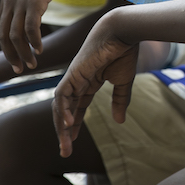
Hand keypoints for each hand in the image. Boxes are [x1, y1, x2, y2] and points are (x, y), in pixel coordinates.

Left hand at [0, 0, 73, 72]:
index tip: (8, 59)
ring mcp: (18, 1)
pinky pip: (30, 28)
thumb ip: (22, 1)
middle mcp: (6, 0)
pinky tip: (40, 50)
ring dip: (22, 53)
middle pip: (1, 35)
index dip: (0, 47)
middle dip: (9, 55)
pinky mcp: (33, 1)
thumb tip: (25, 18)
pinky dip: (34, 42)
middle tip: (17, 69)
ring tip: (30, 64)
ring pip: (15, 35)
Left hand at [52, 21, 139, 156]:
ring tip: (65, 145)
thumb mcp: (123, 82)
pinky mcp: (72, 73)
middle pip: (65, 110)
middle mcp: (77, 81)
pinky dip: (62, 110)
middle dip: (64, 132)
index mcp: (89, 82)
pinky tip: (67, 124)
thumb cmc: (124, 52)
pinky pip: (62, 95)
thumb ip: (120, 101)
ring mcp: (73, 77)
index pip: (77, 107)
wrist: (122, 32)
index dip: (73, 125)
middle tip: (65, 151)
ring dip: (61, 126)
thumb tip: (119, 122)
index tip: (71, 142)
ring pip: (60, 106)